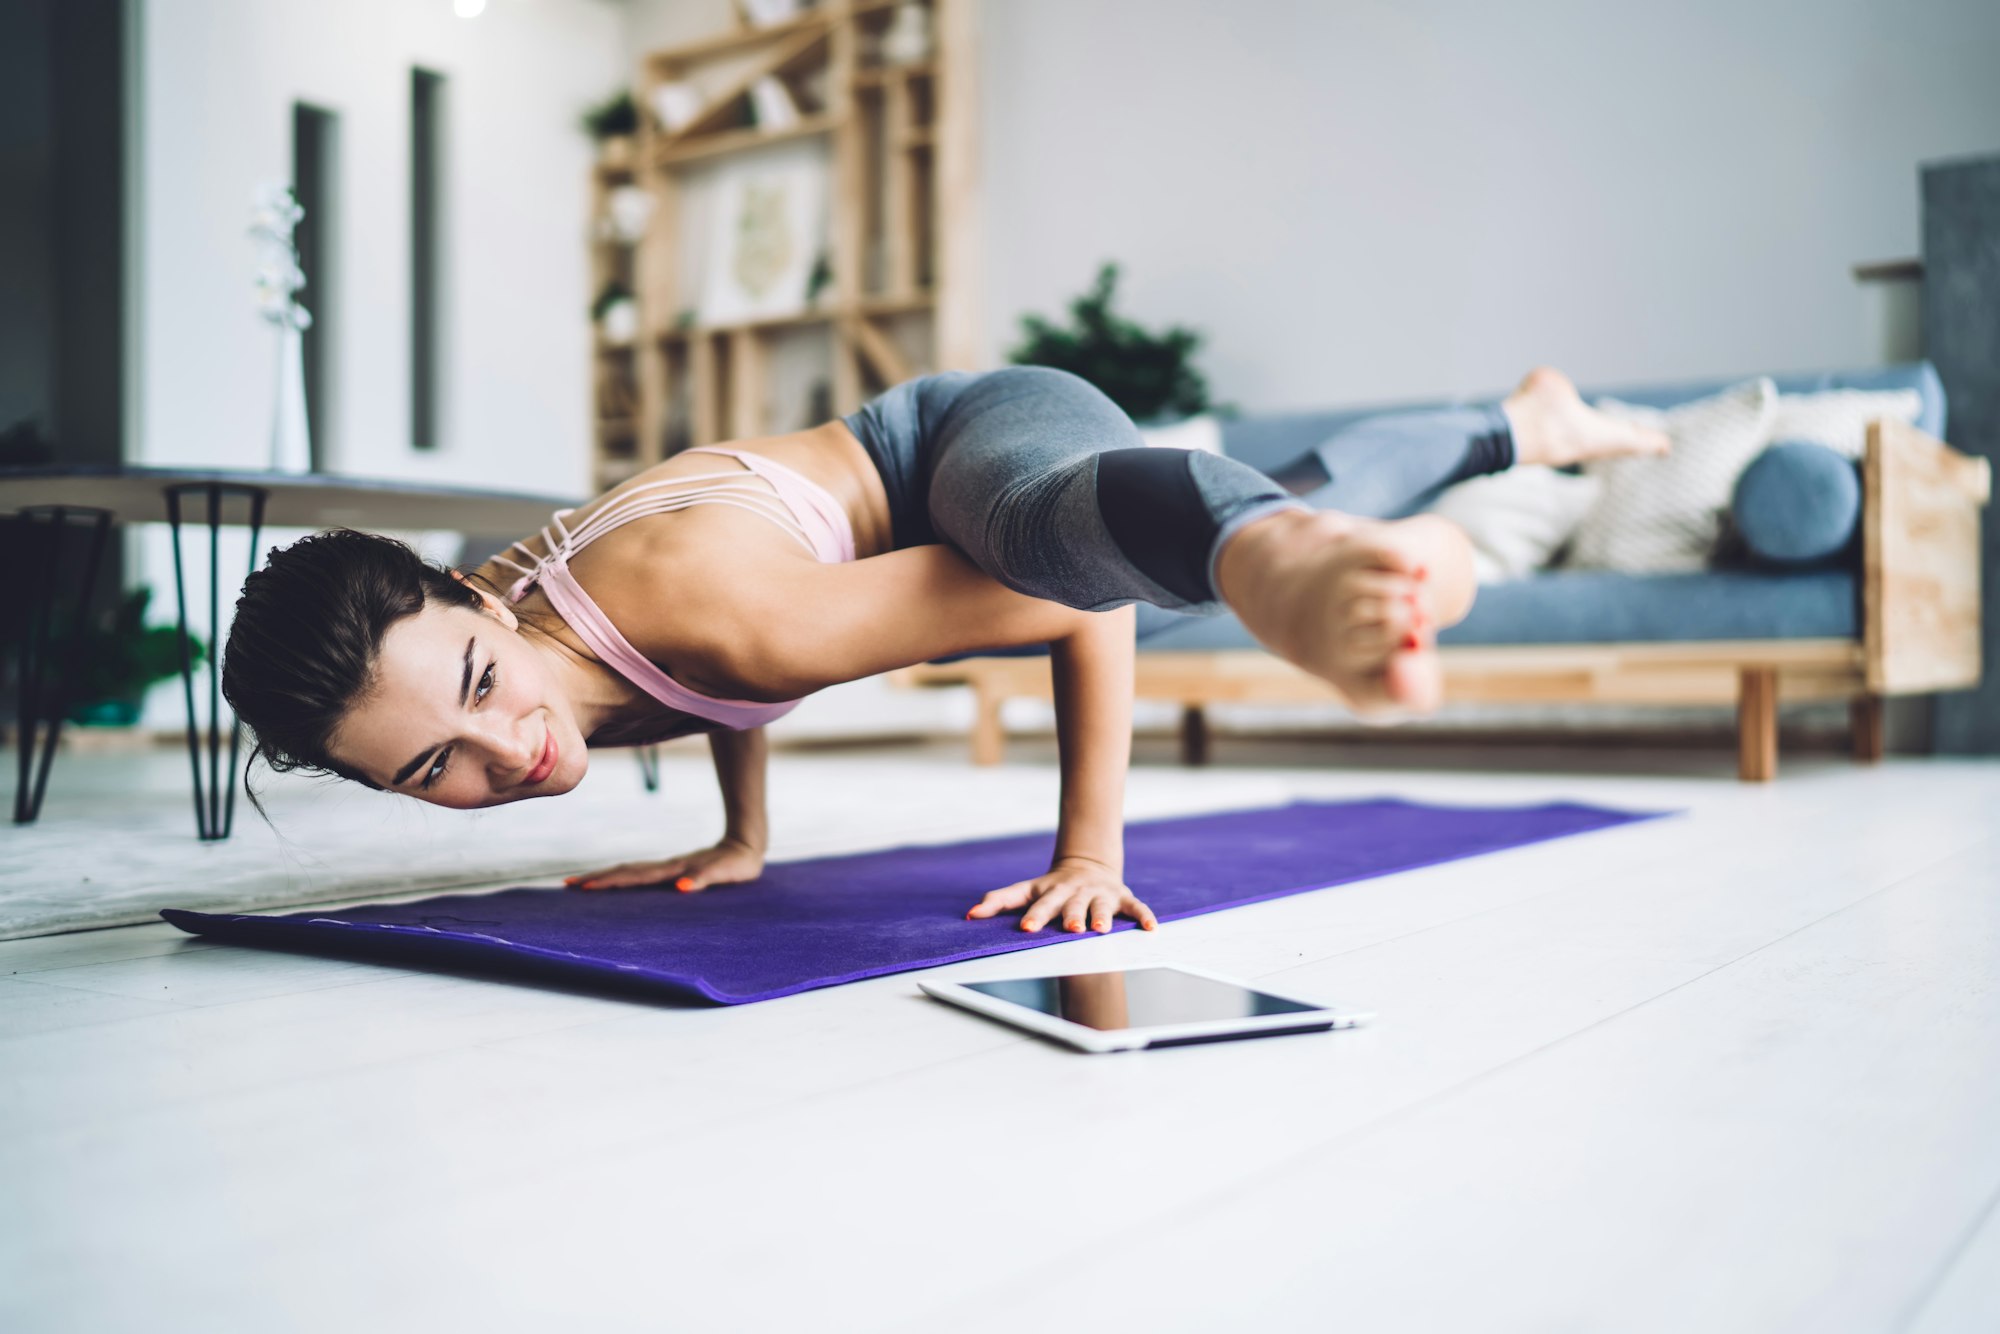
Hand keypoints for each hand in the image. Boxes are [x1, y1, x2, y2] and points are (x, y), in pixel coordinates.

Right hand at [564, 836, 764, 892]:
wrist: (746, 844)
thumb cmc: (738, 864)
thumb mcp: (725, 874)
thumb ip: (704, 878)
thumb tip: (680, 887)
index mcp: (673, 870)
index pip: (635, 876)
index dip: (610, 881)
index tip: (584, 887)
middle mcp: (667, 868)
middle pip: (626, 872)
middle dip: (597, 879)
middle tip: (568, 886)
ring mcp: (669, 868)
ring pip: (631, 871)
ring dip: (606, 878)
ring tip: (582, 884)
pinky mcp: (674, 870)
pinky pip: (642, 874)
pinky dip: (624, 878)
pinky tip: (614, 883)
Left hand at [964, 856, 1158, 933]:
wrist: (1088, 865)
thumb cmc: (1052, 887)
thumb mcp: (1026, 889)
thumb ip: (999, 900)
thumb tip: (969, 914)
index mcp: (1052, 892)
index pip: (1040, 904)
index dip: (1034, 916)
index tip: (1026, 928)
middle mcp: (1077, 893)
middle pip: (1072, 906)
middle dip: (1072, 917)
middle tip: (1071, 929)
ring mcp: (1101, 895)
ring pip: (1102, 907)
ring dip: (1102, 917)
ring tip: (1101, 930)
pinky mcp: (1122, 898)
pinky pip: (1135, 908)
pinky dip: (1144, 917)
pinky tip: (1151, 929)